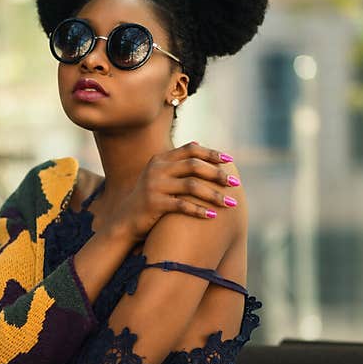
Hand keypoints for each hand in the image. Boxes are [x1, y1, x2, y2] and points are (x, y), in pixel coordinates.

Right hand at [106, 141, 239, 243]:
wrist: (126, 220)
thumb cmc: (150, 198)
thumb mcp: (160, 174)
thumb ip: (177, 161)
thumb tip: (198, 143)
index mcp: (161, 159)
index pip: (191, 150)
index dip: (212, 154)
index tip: (230, 161)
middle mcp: (157, 169)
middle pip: (194, 166)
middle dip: (217, 174)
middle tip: (235, 184)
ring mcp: (154, 185)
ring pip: (192, 186)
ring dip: (214, 195)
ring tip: (230, 203)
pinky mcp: (154, 203)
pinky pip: (182, 205)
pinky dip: (199, 211)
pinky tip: (213, 216)